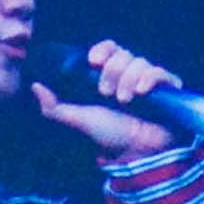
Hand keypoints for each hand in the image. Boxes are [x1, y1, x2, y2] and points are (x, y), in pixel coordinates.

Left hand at [36, 41, 190, 155]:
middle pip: (123, 54)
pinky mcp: (168, 89)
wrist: (136, 154)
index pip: (109, 48)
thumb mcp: (77, 120)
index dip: (102, 50)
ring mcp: (151, 82)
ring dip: (128, 79)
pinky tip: (141, 92)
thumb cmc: (109, 136)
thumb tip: (35, 86)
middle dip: (112, 71)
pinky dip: (149, 78)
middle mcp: (131, 75)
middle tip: (106, 93)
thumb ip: (54, 107)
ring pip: (140, 62)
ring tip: (125, 101)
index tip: (93, 61)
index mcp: (111, 76)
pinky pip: (159, 72)